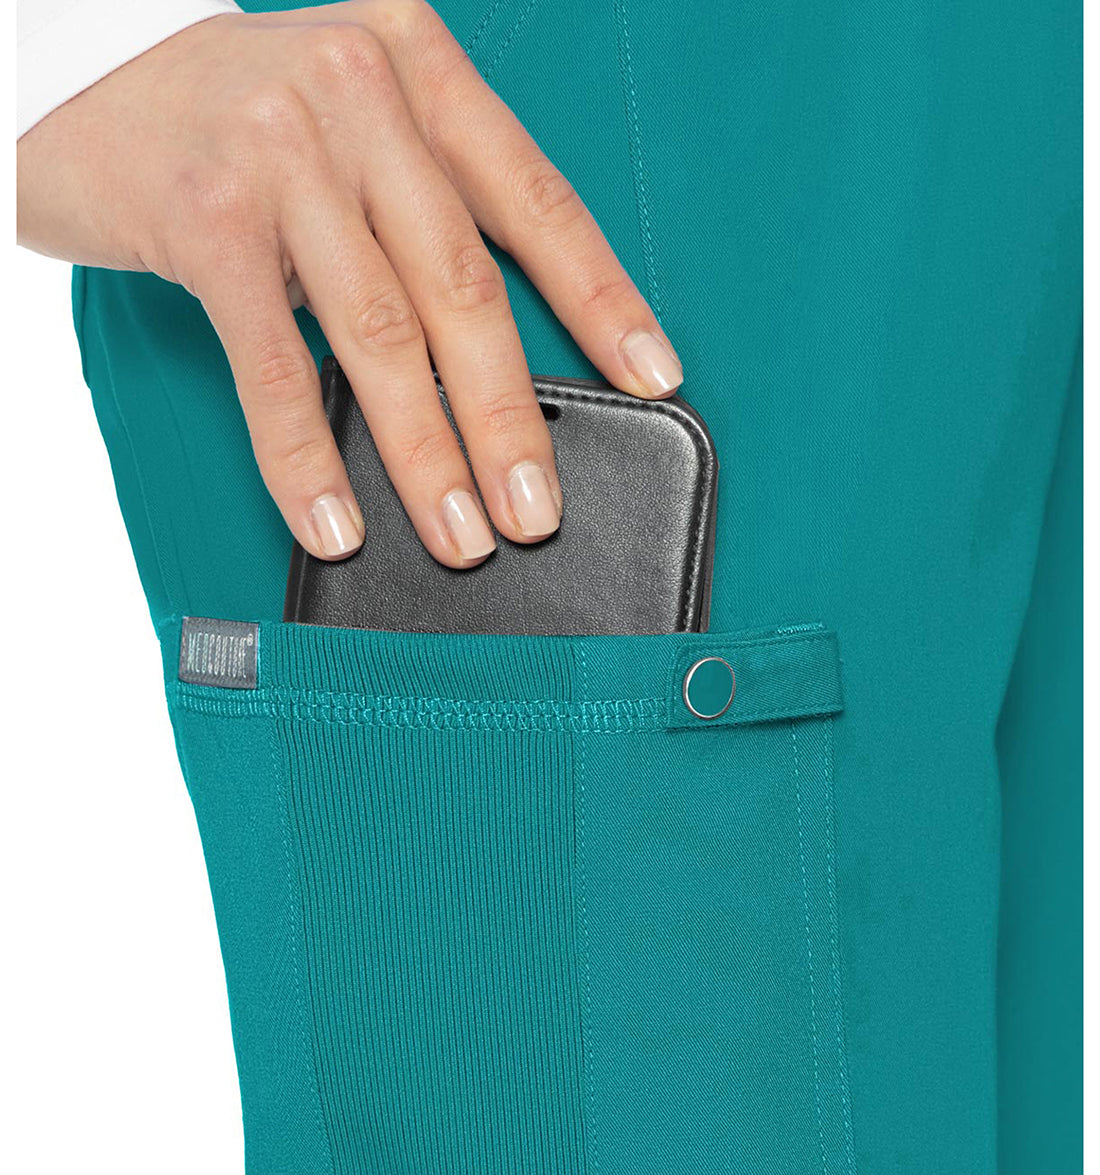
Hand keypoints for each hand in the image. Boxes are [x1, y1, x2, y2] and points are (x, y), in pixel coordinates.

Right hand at [17, 1, 682, 565]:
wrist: (77, 72)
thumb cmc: (230, 118)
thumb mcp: (348, 120)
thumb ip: (419, 200)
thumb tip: (488, 361)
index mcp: (415, 64)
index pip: (534, 198)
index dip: (600, 299)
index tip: (653, 377)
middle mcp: (358, 92)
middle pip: (463, 286)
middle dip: (508, 417)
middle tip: (535, 508)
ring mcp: (279, 151)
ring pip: (383, 334)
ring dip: (427, 454)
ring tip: (460, 534)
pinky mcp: (205, 217)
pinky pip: (277, 365)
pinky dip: (310, 457)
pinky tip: (338, 520)